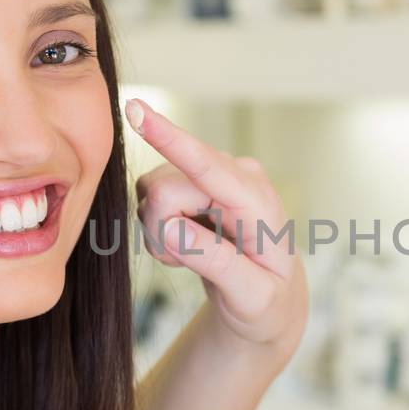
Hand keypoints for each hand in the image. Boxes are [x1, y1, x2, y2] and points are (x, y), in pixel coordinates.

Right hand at [126, 98, 307, 360]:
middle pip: (164, 192)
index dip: (171, 139)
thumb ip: (215, 263)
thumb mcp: (253, 296)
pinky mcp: (191, 181)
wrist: (270, 294)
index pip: (208, 167)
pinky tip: (187, 244)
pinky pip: (149, 199)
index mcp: (258, 201)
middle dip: (162, 232)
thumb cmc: (268, 298)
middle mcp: (235, 174)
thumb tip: (170, 227)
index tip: (138, 111)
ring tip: (194, 256)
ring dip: (161, 234)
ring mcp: (212, 175)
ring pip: (151, 195)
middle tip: (185, 261)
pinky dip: (160, 232)